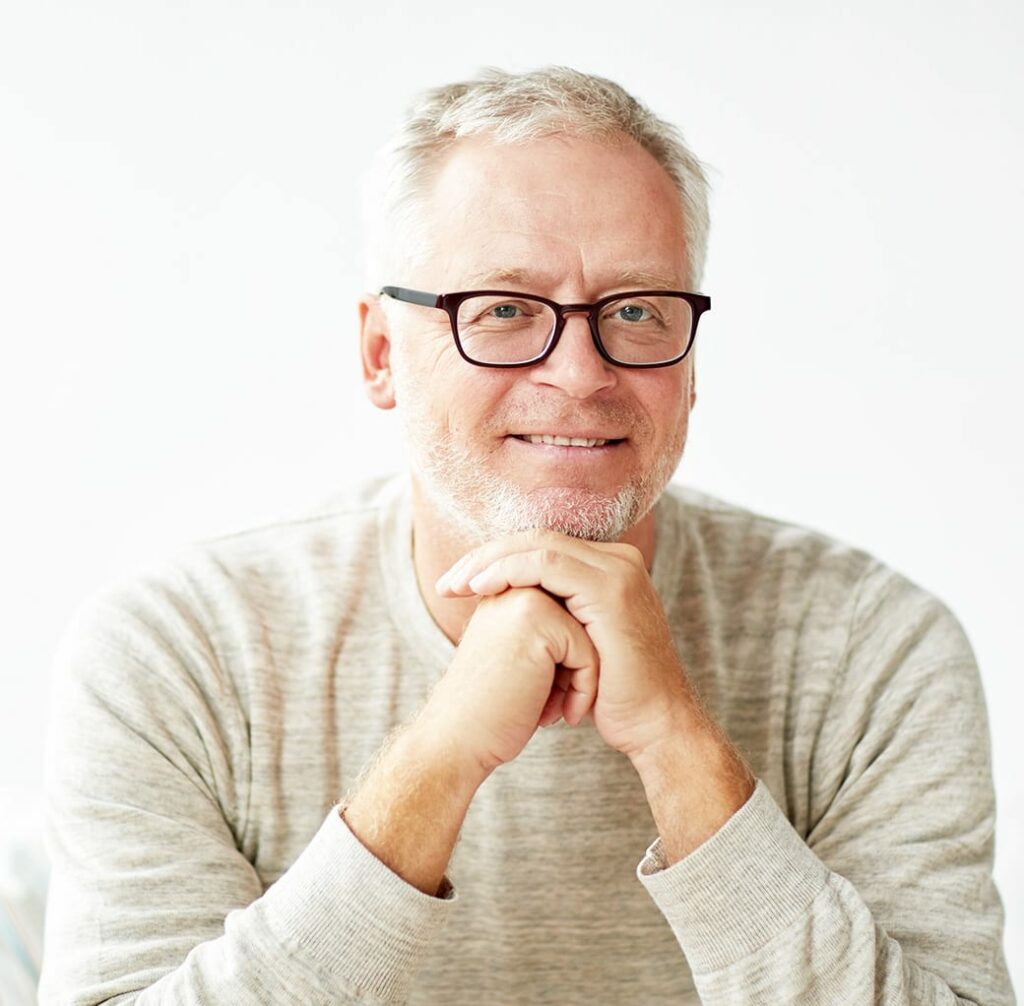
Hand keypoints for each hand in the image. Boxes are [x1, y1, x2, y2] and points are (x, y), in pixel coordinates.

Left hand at [436, 530, 696, 762]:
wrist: (654, 727)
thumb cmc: (611, 695)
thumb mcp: (577, 645)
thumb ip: (554, 615)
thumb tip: (506, 606)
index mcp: (609, 568)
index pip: (542, 546)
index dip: (495, 559)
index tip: (456, 584)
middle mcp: (618, 560)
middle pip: (536, 538)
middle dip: (485, 557)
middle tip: (446, 583)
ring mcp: (618, 571)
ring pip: (538, 544)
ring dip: (489, 562)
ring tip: (455, 585)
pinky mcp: (610, 589)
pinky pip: (548, 564)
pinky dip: (509, 571)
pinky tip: (482, 588)